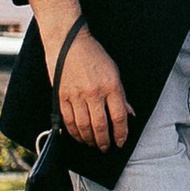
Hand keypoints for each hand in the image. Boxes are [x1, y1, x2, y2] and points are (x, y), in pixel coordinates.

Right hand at [56, 28, 130, 153]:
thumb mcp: (114, 72)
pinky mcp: (61, 96)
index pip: (119, 117)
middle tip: (105, 148)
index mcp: (111, 86)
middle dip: (104, 141)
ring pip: (83, 126)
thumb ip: (121, 95)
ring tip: (93, 144)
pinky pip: (68, 120)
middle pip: (100, 126)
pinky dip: (73, 132)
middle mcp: (94, 93)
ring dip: (89, 139)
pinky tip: (78, 136)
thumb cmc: (93, 55)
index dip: (121, 133)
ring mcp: (76, 95)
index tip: (121, 142)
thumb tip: (129, 114)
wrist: (68, 42)